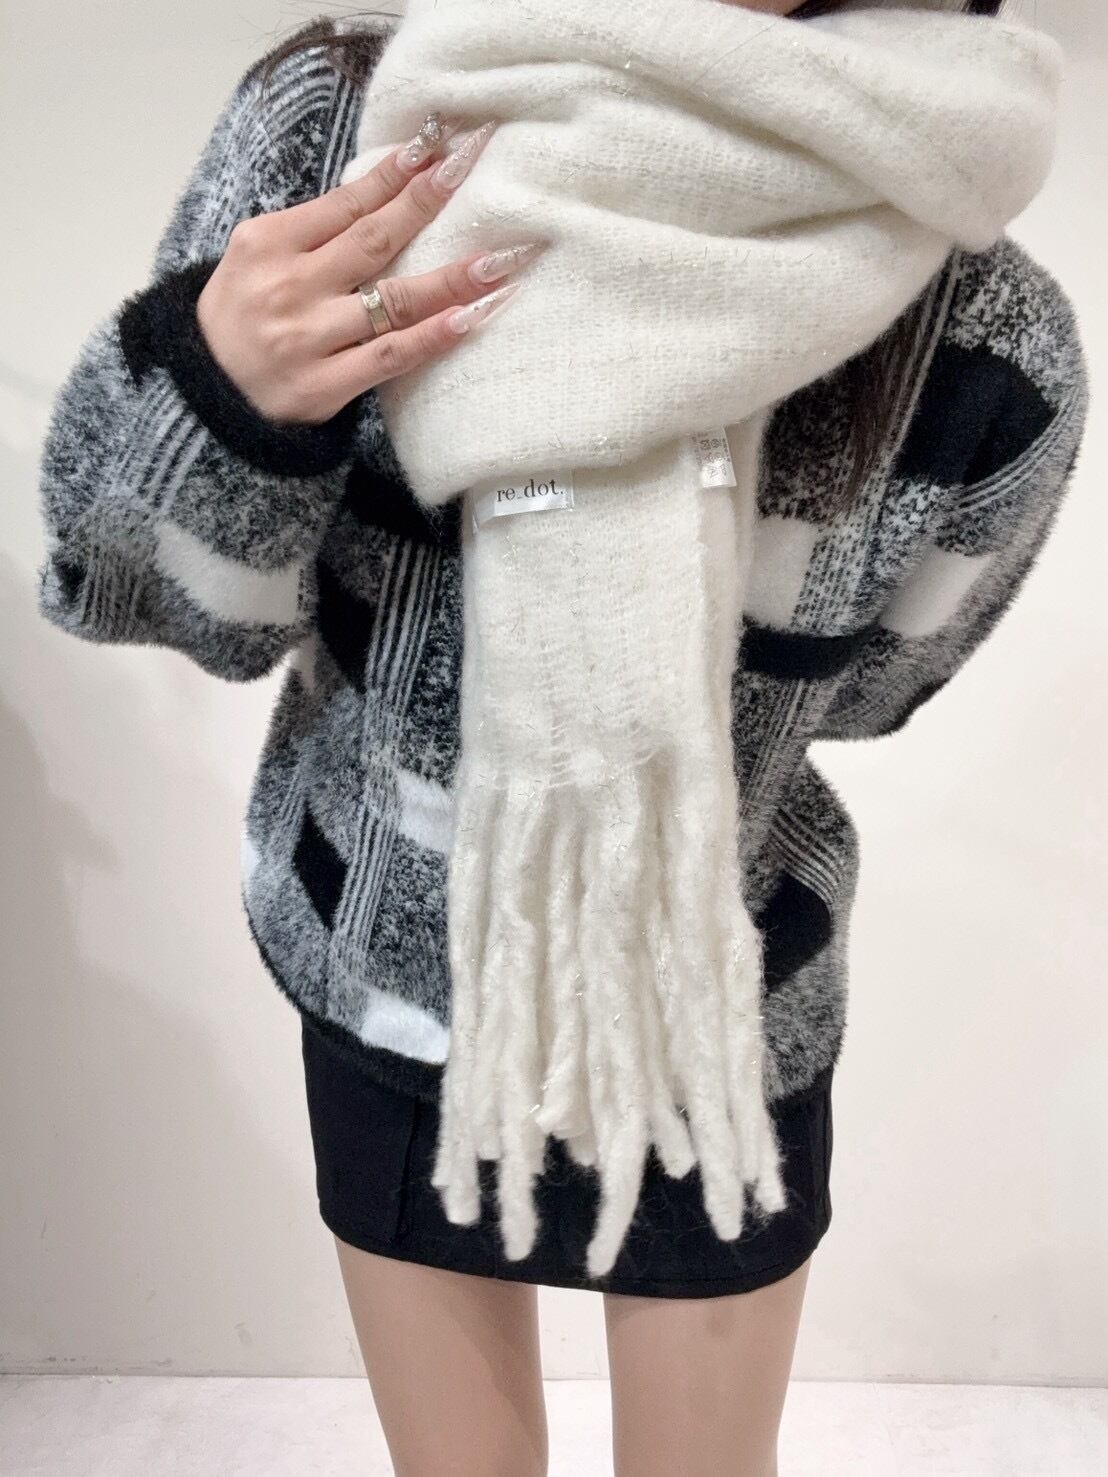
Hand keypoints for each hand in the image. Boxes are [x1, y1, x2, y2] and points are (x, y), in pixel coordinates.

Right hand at [196, 118, 541, 425]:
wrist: (203, 397)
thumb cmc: (239, 321)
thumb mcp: (255, 261)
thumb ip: (310, 234)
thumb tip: (380, 196)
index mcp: (267, 243)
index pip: (345, 203)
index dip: (395, 175)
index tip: (437, 149)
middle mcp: (288, 286)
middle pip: (374, 240)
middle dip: (426, 202)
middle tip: (472, 171)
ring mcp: (307, 338)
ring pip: (392, 301)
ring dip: (450, 279)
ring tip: (498, 261)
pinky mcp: (323, 385)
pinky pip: (390, 356)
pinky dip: (432, 337)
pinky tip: (468, 318)